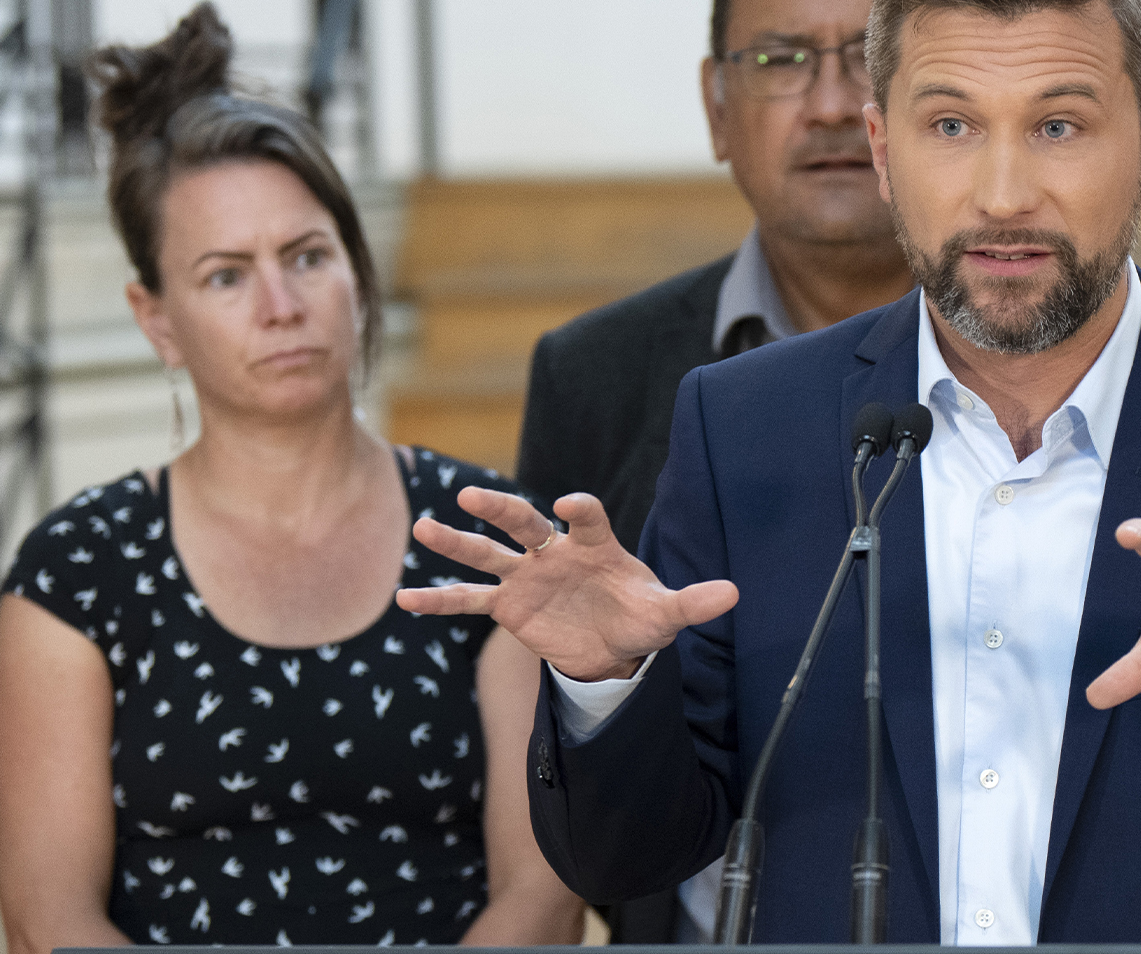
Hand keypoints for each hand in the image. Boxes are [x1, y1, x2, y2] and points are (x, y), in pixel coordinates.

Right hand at [395, 488, 737, 681]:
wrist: (612, 644)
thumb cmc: (638, 615)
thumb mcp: (667, 614)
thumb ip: (694, 602)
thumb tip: (735, 595)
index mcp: (595, 545)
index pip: (586, 518)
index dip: (580, 509)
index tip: (569, 506)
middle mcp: (555, 552)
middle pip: (524, 523)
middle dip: (501, 510)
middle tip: (472, 496)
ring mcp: (527, 577)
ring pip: (487, 554)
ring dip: (456, 542)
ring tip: (422, 528)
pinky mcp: (508, 606)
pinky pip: (469, 601)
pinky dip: (440, 600)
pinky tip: (405, 600)